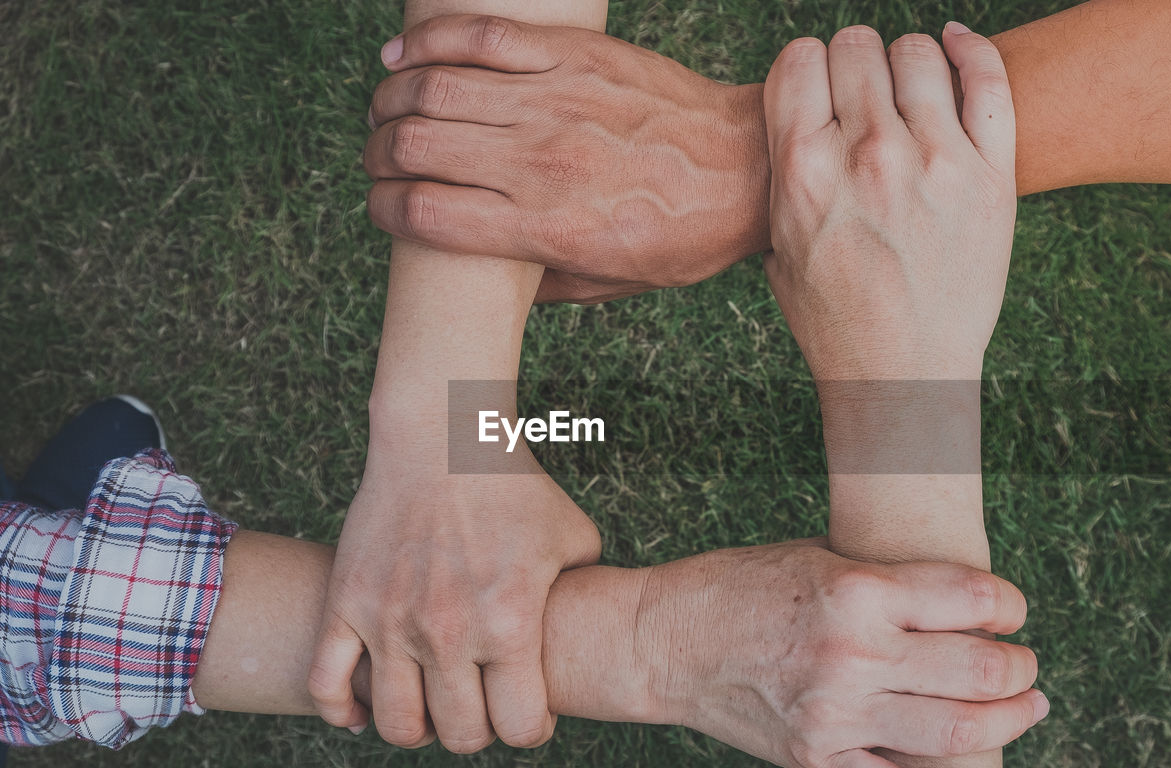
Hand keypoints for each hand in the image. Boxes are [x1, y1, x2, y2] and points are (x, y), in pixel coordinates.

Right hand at [309, 443, 600, 751]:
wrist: (442, 436)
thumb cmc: (515, 486)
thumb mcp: (574, 537)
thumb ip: (585, 594)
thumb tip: (593, 629)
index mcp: (509, 623)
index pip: (519, 728)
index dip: (530, 731)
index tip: (529, 716)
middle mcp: (449, 631)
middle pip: (461, 736)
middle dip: (479, 733)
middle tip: (483, 709)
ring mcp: (390, 621)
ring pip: (398, 724)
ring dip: (420, 729)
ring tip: (433, 707)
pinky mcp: (347, 603)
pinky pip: (327, 684)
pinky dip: (344, 710)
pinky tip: (366, 706)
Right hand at [363, 14, 768, 302]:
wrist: (750, 168)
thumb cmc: (683, 236)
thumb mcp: (611, 285)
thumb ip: (538, 286)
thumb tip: (488, 282)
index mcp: (546, 228)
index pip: (424, 215)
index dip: (383, 210)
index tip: (381, 208)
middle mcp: (542, 162)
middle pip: (415, 147)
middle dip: (377, 154)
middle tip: (377, 158)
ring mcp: (557, 101)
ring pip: (435, 88)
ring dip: (389, 97)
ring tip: (383, 109)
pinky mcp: (574, 55)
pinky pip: (483, 36)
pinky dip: (429, 40)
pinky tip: (404, 53)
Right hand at [639, 540, 1045, 767]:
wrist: (662, 640)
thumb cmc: (740, 585)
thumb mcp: (818, 556)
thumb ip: (889, 576)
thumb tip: (965, 598)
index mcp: (856, 590)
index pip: (974, 599)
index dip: (1011, 604)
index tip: (1011, 610)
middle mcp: (853, 654)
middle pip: (979, 670)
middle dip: (1021, 666)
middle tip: (1025, 663)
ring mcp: (834, 714)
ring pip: (956, 732)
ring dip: (1010, 721)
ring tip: (1027, 707)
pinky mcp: (815, 758)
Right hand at [762, 24, 1015, 380]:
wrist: (902, 373)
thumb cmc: (834, 316)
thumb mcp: (780, 242)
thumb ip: (789, 169)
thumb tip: (804, 110)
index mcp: (805, 171)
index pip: (800, 58)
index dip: (806, 71)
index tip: (817, 94)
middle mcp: (869, 156)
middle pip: (857, 45)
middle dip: (852, 64)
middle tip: (860, 97)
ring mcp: (936, 162)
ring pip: (919, 53)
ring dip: (906, 64)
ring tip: (905, 95)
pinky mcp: (992, 177)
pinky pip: (989, 79)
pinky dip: (973, 49)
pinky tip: (957, 46)